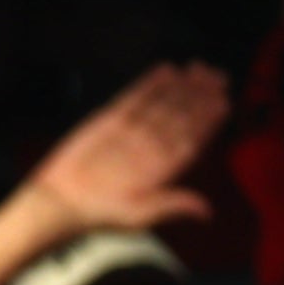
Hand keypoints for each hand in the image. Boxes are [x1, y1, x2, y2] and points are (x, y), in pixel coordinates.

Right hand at [21, 64, 231, 237]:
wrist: (59, 204)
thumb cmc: (99, 216)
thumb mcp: (139, 216)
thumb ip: (172, 206)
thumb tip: (207, 212)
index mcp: (165, 169)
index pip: (193, 139)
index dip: (208, 121)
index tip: (224, 101)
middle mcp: (152, 148)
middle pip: (182, 117)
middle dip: (200, 97)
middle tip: (218, 75)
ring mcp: (132, 133)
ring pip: (162, 105)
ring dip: (181, 87)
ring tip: (199, 68)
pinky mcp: (110, 122)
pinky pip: (133, 99)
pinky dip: (149, 85)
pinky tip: (166, 69)